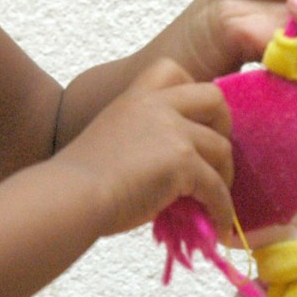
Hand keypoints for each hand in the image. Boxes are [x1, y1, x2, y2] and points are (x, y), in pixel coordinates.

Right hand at [58, 58, 233, 237]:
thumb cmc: (81, 181)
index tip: (196, 120)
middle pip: (214, 98)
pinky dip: (222, 209)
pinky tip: (218, 226)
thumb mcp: (113, 140)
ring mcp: (172, 131)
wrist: (71, 196)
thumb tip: (179, 176)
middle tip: (215, 156)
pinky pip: (216, 186)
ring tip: (217, 199)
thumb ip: (146, 142)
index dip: (193, 92)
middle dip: (224, 125)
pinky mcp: (182, 161)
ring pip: (222, 147)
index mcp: (136, 98)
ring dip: (225, 175)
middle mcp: (157, 106)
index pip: (174, 70)